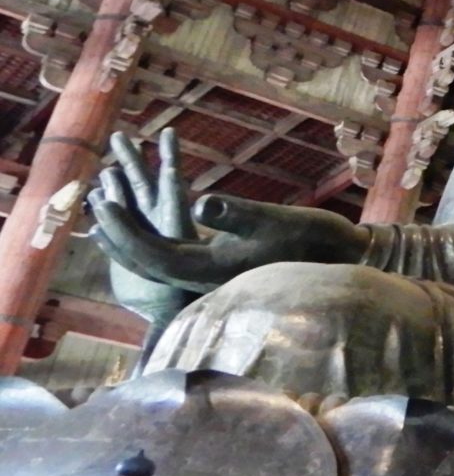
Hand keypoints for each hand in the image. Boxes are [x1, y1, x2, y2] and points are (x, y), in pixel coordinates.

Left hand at [90, 132, 367, 294]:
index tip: (102, 202)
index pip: (149, 254)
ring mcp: (208, 273)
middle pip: (143, 260)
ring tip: (110, 208)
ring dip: (130, 234)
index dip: (122, 230)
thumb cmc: (307, 237)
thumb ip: (235, 213)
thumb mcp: (273, 218)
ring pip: (155, 258)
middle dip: (116, 232)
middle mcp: (200, 276)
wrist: (337, 258)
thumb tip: (200, 202)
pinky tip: (148, 220)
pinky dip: (152, 236)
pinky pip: (171, 253)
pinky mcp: (216, 265)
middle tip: (94, 200)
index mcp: (206, 269)